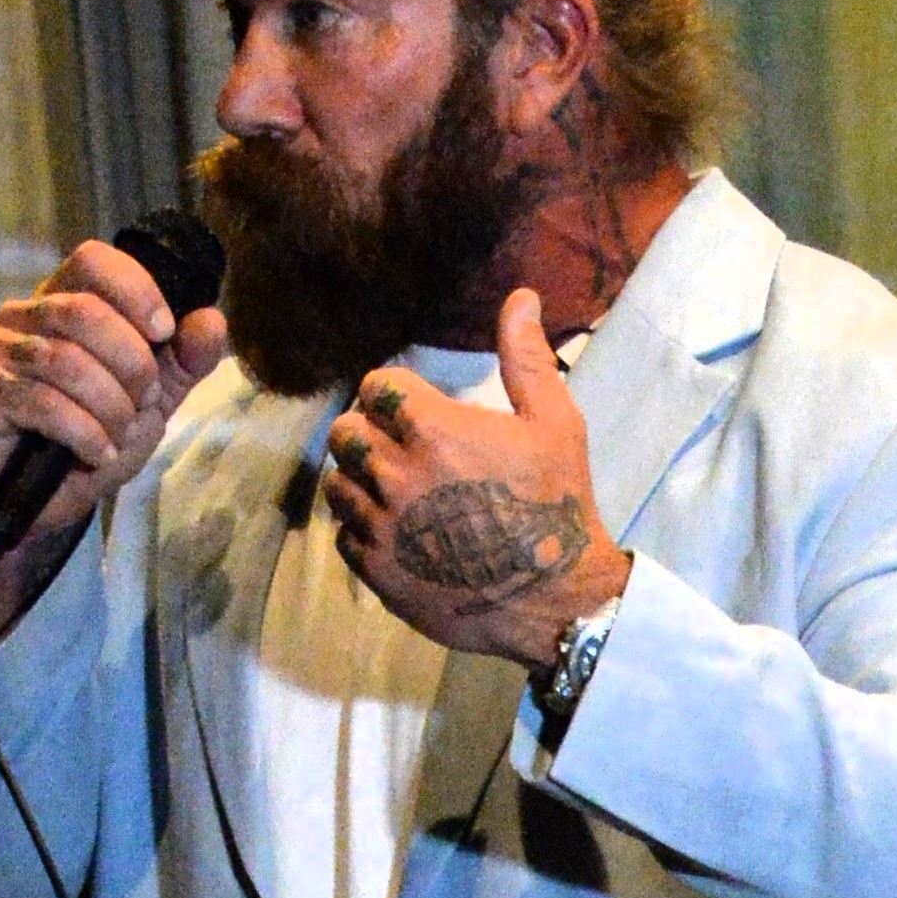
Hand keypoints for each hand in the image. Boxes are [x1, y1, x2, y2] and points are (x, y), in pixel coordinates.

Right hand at [0, 238, 228, 638]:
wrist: (46, 502)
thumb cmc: (93, 438)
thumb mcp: (151, 400)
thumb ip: (183, 362)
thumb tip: (212, 320)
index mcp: (65, 300)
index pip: (93, 261)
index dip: (136, 291)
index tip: (164, 334)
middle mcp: (24, 315)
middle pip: (85, 313)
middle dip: (133, 366)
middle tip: (143, 404)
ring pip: (67, 361)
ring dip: (111, 407)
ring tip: (119, 437)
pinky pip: (44, 402)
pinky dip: (86, 435)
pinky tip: (97, 455)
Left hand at [322, 290, 630, 661]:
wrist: (558, 601)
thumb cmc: (559, 505)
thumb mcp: (555, 424)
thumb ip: (526, 359)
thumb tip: (521, 296)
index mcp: (434, 430)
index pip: (375, 388)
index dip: (391, 396)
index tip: (413, 411)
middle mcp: (396, 474)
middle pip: (344, 433)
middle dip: (367, 434)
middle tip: (399, 450)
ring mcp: (382, 526)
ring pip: (337, 484)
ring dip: (360, 482)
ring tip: (395, 491)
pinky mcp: (377, 571)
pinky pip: (344, 536)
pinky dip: (363, 530)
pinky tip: (398, 532)